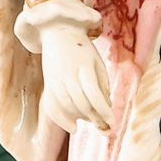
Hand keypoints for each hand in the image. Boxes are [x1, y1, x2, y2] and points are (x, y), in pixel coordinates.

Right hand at [37, 21, 113, 135]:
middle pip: (80, 103)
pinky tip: (73, 127)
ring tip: (92, 121)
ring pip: (67, 106)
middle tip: (105, 127)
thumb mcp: (97, 61)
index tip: (112, 122)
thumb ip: (102, 83)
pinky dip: (62, 119)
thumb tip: (107, 106)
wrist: (58, 32)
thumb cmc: (82, 49)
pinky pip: (52, 106)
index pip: (93, 93)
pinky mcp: (48, 84)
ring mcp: (55, 80)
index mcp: (84, 66)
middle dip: (94, 118)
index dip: (103, 110)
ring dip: (81, 118)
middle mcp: (68, 74)